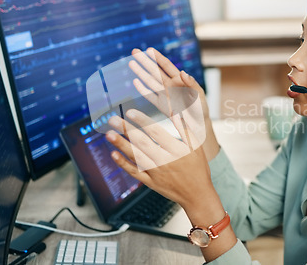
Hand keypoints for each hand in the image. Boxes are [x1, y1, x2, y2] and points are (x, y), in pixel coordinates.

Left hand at [106, 109, 237, 261]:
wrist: (197, 195)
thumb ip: (185, 128)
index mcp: (176, 150)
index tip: (130, 112)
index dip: (142, 121)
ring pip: (135, 157)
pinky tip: (113, 154)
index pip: (156, 132)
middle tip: (113, 119)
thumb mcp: (197, 146)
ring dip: (121, 145)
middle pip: (142, 142)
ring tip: (109, 134)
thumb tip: (176, 111)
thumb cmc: (198, 168)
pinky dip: (123, 164)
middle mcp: (165, 161)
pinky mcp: (150, 183)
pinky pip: (135, 172)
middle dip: (126, 130)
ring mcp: (156, 173)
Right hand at [129, 47, 219, 160]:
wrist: (198, 126)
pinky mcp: (161, 105)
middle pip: (154, 70)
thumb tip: (183, 72)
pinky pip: (149, 96)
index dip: (157, 58)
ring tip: (131, 62)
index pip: (166, 65)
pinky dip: (142, 89)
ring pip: (149, 81)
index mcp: (180, 80)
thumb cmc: (201, 109)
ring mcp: (164, 95)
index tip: (149, 50)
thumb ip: (191, 83)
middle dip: (144, 61)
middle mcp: (170, 85)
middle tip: (134, 51)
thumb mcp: (199, 95)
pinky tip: (135, 82)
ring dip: (140, 72)